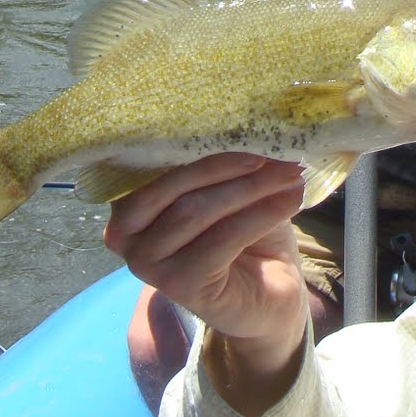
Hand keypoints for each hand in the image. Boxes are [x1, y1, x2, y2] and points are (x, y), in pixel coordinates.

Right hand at [104, 153, 308, 405]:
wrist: (268, 293)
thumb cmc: (244, 232)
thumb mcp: (231, 188)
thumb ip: (226, 161)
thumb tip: (254, 123)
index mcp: (129, 201)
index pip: (155, 162)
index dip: (201, 143)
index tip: (248, 128)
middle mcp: (125, 234)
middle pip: (175, 187)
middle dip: (228, 166)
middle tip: (276, 153)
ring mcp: (147, 264)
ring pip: (197, 211)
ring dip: (251, 188)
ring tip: (291, 174)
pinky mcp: (179, 285)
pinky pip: (222, 238)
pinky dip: (261, 213)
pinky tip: (291, 200)